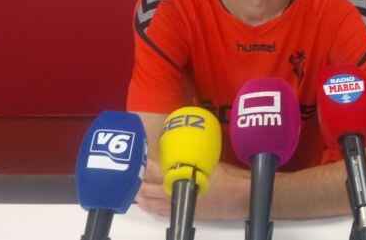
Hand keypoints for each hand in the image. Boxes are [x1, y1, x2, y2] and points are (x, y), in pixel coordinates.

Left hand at [135, 159, 250, 220]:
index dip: (142, 165)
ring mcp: (176, 206)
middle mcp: (175, 193)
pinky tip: (143, 200)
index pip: (153, 171)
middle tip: (128, 170)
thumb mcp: (205, 160)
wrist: (237, 198)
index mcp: (180, 177)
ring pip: (149, 201)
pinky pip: (157, 211)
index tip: (135, 157)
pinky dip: (148, 205)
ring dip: (139, 193)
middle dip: (136, 179)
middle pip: (147, 188)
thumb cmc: (225, 176)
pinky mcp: (181, 214)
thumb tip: (172, 151)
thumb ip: (186, 158)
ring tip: (132, 184)